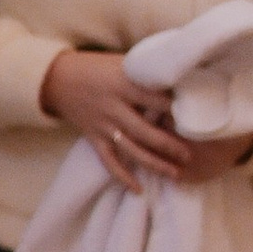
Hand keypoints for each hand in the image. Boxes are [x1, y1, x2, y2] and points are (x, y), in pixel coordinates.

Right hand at [41, 47, 198, 189]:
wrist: (57, 78)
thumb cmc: (96, 66)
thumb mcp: (122, 62)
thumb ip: (146, 73)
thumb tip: (182, 78)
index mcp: (123, 84)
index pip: (155, 99)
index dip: (175, 110)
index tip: (195, 119)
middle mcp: (113, 107)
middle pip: (144, 131)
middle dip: (169, 145)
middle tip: (189, 154)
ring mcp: (102, 125)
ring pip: (130, 149)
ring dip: (153, 163)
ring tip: (175, 173)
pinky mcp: (93, 138)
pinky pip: (108, 161)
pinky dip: (122, 176)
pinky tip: (138, 189)